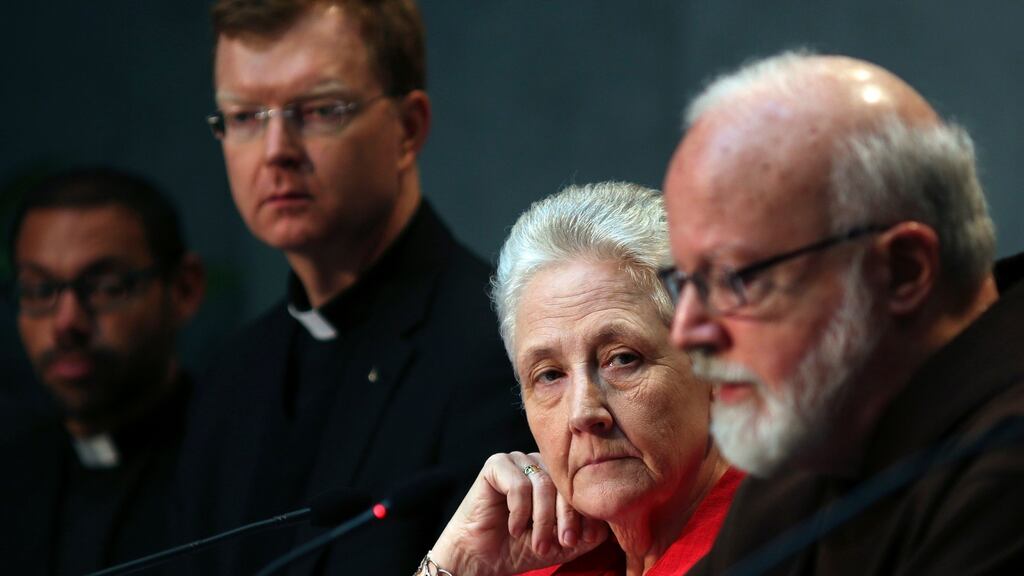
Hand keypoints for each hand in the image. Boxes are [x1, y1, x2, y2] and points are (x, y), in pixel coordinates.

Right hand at [428, 452, 608, 575]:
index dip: (581, 515)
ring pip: (543, 484)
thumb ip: (585, 533)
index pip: (580, 487)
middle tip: (561, 544)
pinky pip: (518, 484)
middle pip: (564, 484)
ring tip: (538, 544)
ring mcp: (518, 461)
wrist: (480, 557)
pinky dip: (519, 511)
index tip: (574, 542)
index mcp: (558, 478)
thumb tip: (603, 524)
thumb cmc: (520, 548)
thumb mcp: (560, 543)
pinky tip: (514, 529)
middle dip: (565, 518)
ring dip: (542, 520)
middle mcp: (540, 464)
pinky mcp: (496, 465)